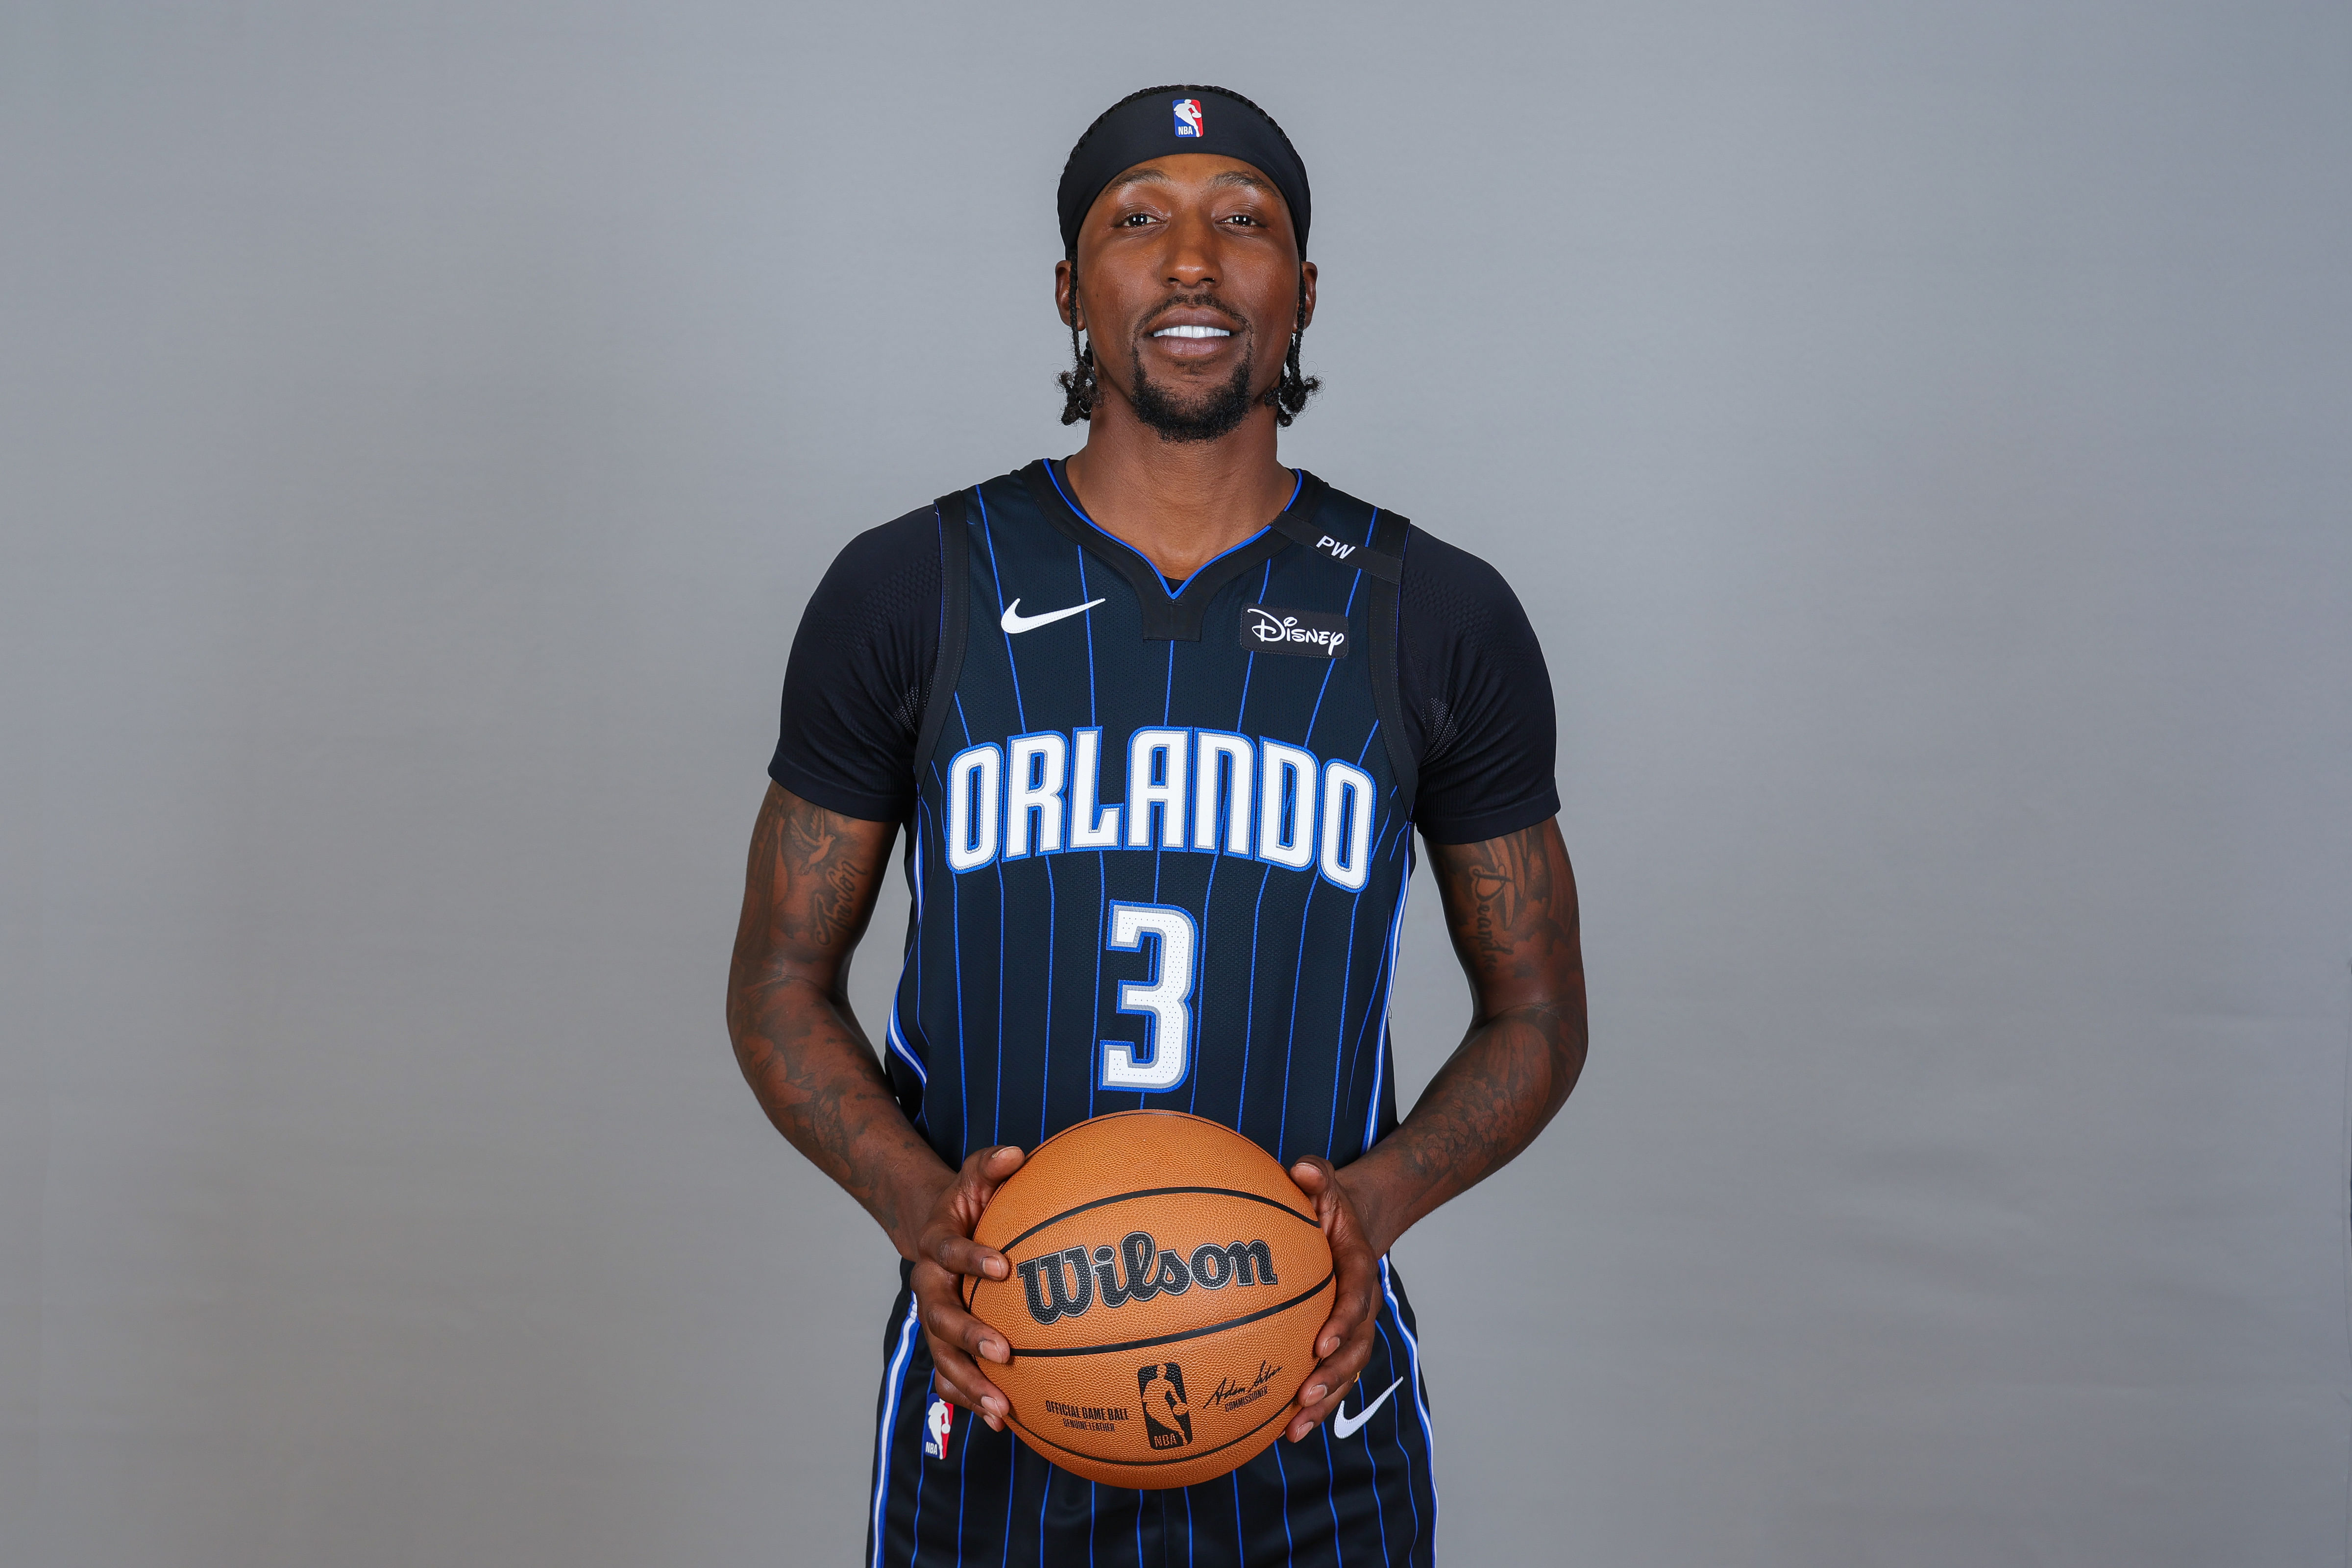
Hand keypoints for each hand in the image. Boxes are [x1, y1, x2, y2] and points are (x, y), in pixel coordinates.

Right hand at [910, 1144, 1025, 1431]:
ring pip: (942, 1357)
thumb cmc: (965, 1201)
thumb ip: (992, 1164)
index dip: (972, 1258)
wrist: (931, 1228)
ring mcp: (933, 1319)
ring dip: (970, 1383)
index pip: (949, 1251)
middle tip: (1004, 1352)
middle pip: (940, 1316)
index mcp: (935, 1244)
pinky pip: (950, 1376)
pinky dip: (969, 1400)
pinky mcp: (942, 1343)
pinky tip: (1000, 1422)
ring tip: (1002, 1408)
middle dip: (970, 1335)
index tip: (1003, 1266)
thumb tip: (1017, 1153)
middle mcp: (928, 1286)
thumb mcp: (974, 1175)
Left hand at [1284, 1155, 1380, 1442]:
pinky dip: (1313, 1406)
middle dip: (1333, 1376)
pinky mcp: (1335, 1344)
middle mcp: (1361, 1306)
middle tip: (1304, 1395)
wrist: (1352, 1224)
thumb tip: (1301, 1169)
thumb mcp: (1325, 1182)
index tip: (1321, 1342)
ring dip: (1323, 1402)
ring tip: (1294, 1428)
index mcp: (1358, 1268)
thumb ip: (1316, 1176)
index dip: (1343, 1322)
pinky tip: (1283, 1430)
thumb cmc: (1328, 1205)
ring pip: (1345, 1372)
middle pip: (1356, 1348)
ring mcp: (1350, 1329)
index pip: (1356, 1298)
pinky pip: (1329, 1378)